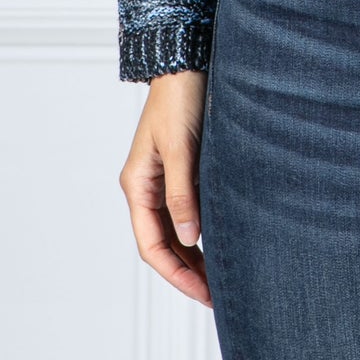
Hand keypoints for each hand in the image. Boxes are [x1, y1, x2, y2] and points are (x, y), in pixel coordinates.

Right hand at [119, 69, 211, 306]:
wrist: (186, 62)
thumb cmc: (181, 99)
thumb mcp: (181, 148)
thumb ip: (183, 194)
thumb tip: (190, 240)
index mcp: (138, 185)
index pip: (152, 245)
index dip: (176, 273)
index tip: (202, 293)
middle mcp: (148, 187)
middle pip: (164, 243)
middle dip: (187, 272)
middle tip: (217, 296)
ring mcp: (164, 180)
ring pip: (177, 231)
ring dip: (195, 256)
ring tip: (221, 281)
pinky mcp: (183, 170)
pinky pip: (188, 212)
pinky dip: (202, 233)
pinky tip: (220, 246)